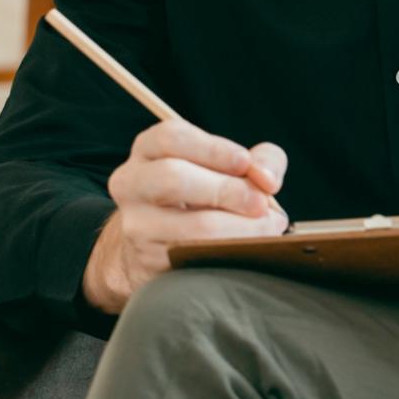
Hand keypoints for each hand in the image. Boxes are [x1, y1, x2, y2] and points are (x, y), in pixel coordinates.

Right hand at [82, 121, 288, 313]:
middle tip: (261, 203)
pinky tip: (251, 246)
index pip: (172, 137)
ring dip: (239, 228)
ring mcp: (136, 225)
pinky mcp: (149, 261)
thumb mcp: (230, 165)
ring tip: (267, 226)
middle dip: (225, 190)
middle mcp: (132, 183)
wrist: (162, 244)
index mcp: (149, 149)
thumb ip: (260, 160)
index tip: (245, 163)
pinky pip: (196, 257)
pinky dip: (231, 251)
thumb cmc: (207, 193)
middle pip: (172, 177)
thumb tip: (266, 179)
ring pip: (189, 226)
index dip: (214, 149)